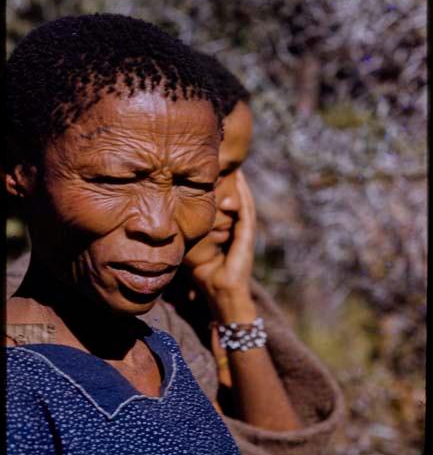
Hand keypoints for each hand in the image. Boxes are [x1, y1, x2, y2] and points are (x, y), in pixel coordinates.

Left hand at [190, 171, 256, 320]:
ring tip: (237, 168)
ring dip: (241, 186)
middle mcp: (238, 228)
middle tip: (228, 161)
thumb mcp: (192, 247)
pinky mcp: (246, 239)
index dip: (221, 186)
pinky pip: (247, 215)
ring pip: (244, 203)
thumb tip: (165, 222)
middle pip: (237, 199)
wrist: (220, 293)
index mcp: (227, 229)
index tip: (213, 169)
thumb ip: (185, 234)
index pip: (225, 202)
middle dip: (233, 181)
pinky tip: (241, 186)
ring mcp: (245, 233)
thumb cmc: (203, 273)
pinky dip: (244, 200)